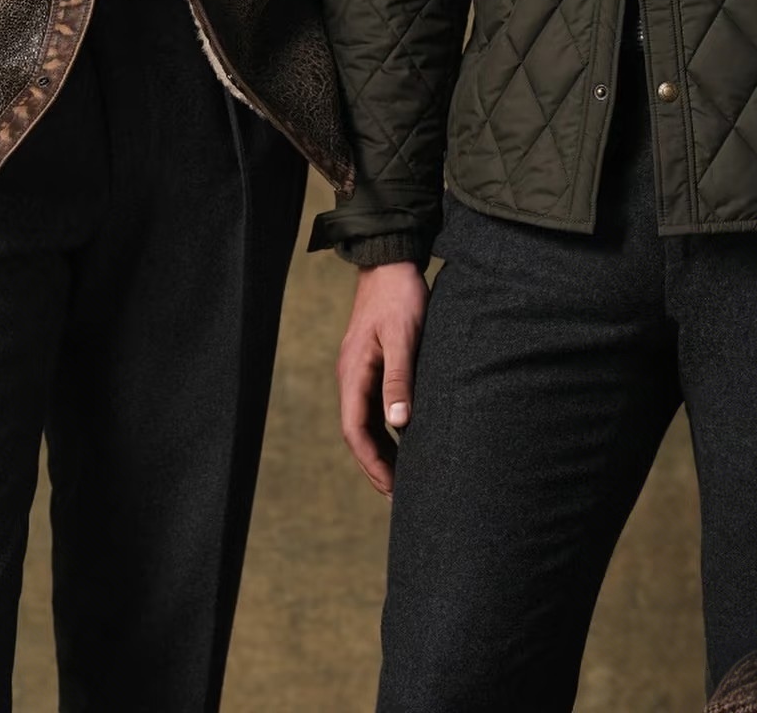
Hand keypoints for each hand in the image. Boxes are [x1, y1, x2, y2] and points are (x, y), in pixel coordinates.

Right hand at [336, 261, 428, 495]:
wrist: (390, 259)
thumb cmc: (400, 297)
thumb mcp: (404, 337)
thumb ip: (400, 379)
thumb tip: (399, 424)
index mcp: (353, 373)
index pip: (356, 431)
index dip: (373, 464)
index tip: (393, 490)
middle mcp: (351, 375)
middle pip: (359, 432)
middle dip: (377, 465)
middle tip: (401, 496)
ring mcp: (359, 369)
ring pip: (366, 421)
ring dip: (382, 449)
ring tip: (405, 477)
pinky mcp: (371, 362)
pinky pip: (373, 405)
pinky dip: (387, 428)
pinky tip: (406, 437)